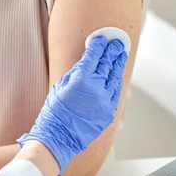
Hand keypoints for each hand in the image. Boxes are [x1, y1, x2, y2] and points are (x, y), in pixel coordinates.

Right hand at [17, 37, 127, 173]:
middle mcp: (96, 88)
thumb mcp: (60, 86)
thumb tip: (86, 62)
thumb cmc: (54, 112)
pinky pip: (115, 93)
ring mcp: (104, 100)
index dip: (98, 46)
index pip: (93, 56)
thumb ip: (75, 73)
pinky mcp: (108, 111)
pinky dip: (116, 82)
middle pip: (107, 64)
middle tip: (117, 43)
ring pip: (115, 78)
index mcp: (81, 79)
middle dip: (112, 52)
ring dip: (118, 65)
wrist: (59, 136)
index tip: (102, 39)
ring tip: (121, 55)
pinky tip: (117, 76)